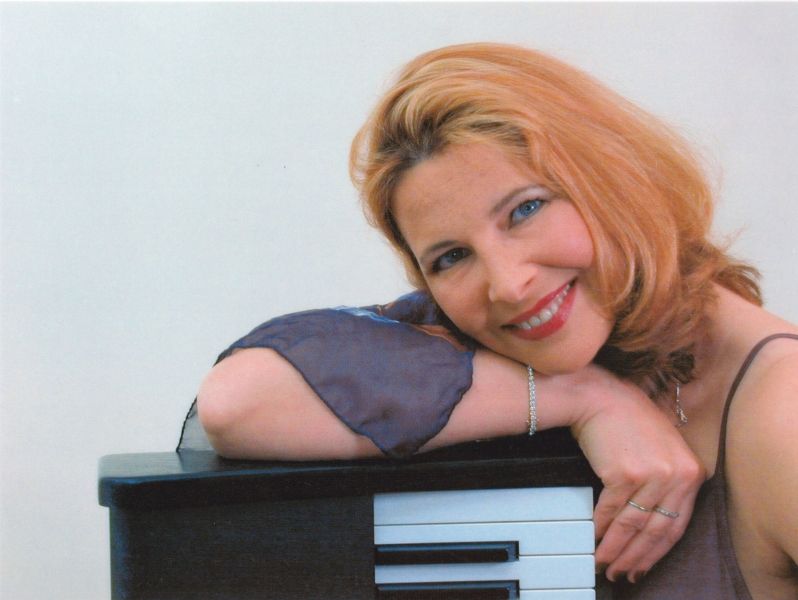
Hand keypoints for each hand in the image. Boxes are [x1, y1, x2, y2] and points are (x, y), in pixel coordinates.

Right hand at [564, 366, 704, 582]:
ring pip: (634, 525)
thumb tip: (653, 521)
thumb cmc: (627, 417)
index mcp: (691, 471)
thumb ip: (668, 480)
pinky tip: (594, 539)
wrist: (600, 396)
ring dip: (617, 549)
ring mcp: (651, 475)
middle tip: (623, 573)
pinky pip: (612, 511)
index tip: (644, 566)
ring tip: (605, 564)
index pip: (678, 524)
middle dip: (638, 557)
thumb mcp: (662, 447)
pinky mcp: (624, 475)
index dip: (659, 551)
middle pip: (657, 530)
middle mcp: (676, 476)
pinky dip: (601, 529)